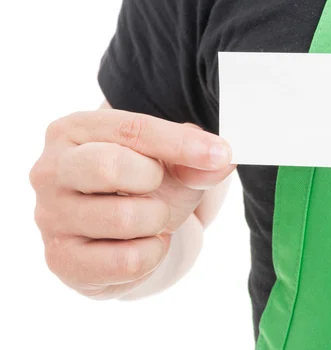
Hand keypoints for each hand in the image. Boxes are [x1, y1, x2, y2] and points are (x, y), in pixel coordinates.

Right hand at [29, 109, 234, 298]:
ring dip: (155, 222)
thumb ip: (195, 159)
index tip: (219, 153)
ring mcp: (50, 217)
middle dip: (153, 182)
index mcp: (73, 131)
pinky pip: (126, 261)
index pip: (131, 130)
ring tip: (148, 219)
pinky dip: (150, 255)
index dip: (181, 143)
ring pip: (123, 218)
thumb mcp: (171, 164)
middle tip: (156, 189)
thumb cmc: (140, 186)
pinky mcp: (62, 260)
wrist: (121, 235)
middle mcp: (50, 170)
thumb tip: (220, 159)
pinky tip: (139, 245)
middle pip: (109, 167)